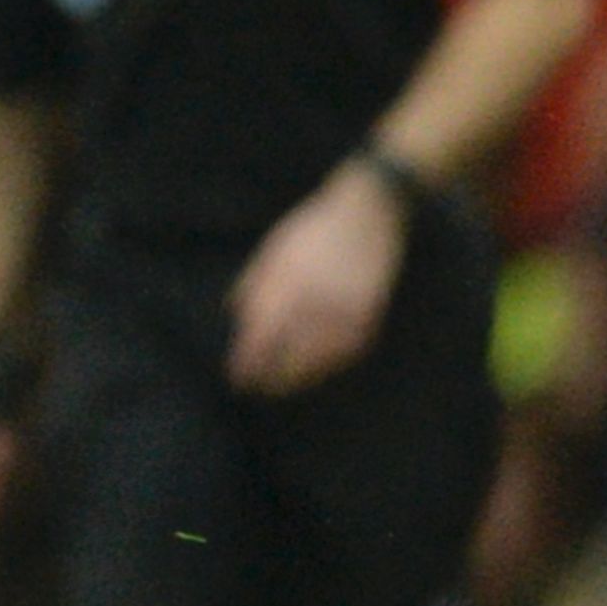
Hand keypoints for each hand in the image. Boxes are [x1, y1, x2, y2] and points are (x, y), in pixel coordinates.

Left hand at [227, 163, 405, 393]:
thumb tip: (237, 322)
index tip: (237, 378)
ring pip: (317, 364)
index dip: (248, 364)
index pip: (262, 340)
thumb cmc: (312, 231)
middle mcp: (318, 305)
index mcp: (289, 286)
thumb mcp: (273, 252)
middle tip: (255, 389)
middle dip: (269, 378)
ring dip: (296, 379)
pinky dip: (324, 368)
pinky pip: (341, 356)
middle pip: (288, 359)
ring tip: (279, 386)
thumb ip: (254, 287)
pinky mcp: (368, 320)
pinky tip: (311, 372)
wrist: (369, 216)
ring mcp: (346, 315)